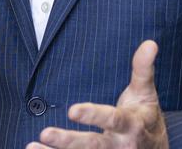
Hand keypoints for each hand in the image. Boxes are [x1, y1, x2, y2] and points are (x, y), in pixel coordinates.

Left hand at [27, 40, 168, 148]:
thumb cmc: (146, 117)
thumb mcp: (147, 93)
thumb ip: (143, 69)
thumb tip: (150, 43)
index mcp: (131, 125)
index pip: (112, 119)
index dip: (93, 115)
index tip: (72, 110)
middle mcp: (120, 146)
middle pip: (93, 145)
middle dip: (69, 141)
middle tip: (45, 133)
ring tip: (31, 147)